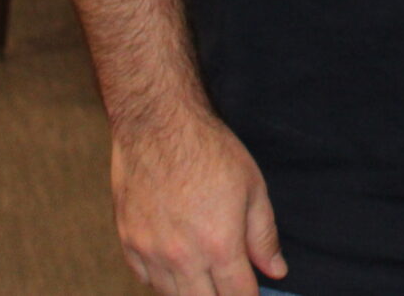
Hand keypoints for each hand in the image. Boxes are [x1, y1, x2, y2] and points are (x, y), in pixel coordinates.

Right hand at [110, 108, 286, 295]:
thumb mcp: (253, 188)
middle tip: (229, 285)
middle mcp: (182, 257)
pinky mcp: (128, 243)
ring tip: (206, 276)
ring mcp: (150, 252)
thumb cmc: (210, 150)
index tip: (252, 293)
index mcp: (219, 245)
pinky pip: (146, 280)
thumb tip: (276, 271)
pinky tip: (177, 266)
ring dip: (191, 291)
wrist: (158, 124)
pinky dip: (163, 280)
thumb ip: (263, 236)